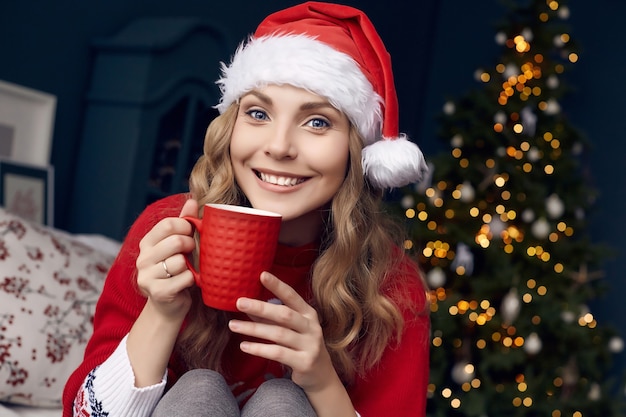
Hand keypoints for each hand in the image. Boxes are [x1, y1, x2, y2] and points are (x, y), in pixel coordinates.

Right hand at [135, 198, 197, 319]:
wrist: (169, 306)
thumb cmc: (177, 271)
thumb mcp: (179, 245)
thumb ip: (184, 222)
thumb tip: (192, 199)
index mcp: (147, 243)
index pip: (167, 224)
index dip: (186, 227)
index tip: (191, 234)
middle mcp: (142, 259)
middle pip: (175, 242)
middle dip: (190, 246)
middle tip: (191, 253)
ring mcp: (147, 276)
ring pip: (180, 262)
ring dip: (191, 266)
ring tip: (187, 270)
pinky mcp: (157, 292)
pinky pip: (184, 278)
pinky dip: (192, 280)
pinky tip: (187, 283)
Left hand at [228, 272, 336, 392]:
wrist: (320, 375)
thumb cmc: (301, 346)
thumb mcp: (291, 329)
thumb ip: (272, 318)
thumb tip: (248, 305)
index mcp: (309, 314)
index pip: (292, 296)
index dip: (277, 285)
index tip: (262, 275)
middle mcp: (312, 327)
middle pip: (284, 314)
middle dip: (260, 307)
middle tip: (239, 302)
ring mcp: (310, 345)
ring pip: (278, 334)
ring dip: (253, 329)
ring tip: (233, 325)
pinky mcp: (304, 362)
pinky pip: (278, 353)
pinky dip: (259, 349)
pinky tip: (244, 346)